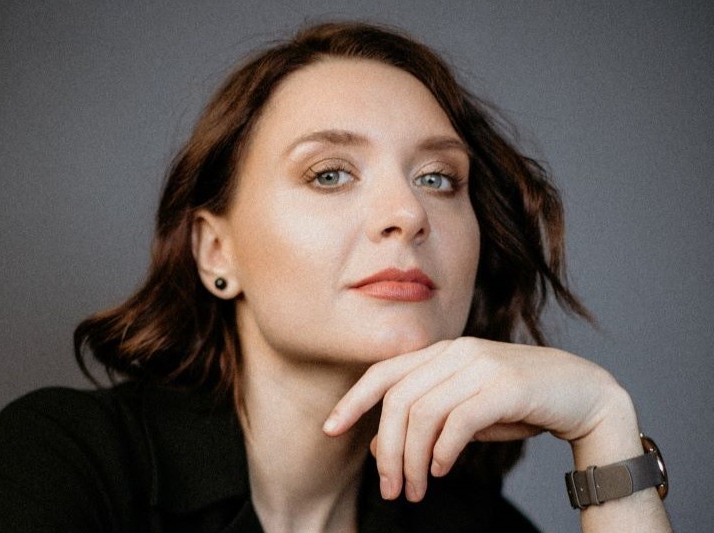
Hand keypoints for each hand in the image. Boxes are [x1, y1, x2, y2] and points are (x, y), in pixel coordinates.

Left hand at [322, 337, 624, 501]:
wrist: (586, 394)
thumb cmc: (520, 404)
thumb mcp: (463, 414)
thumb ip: (424, 423)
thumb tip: (377, 448)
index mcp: (442, 352)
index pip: (383, 373)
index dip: (353, 401)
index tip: (330, 430)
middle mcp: (456, 353)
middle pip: (398, 400)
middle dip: (387, 449)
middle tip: (390, 488)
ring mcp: (481, 365)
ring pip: (423, 414)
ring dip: (413, 460)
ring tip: (415, 490)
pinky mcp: (506, 386)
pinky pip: (458, 421)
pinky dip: (443, 451)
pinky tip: (442, 471)